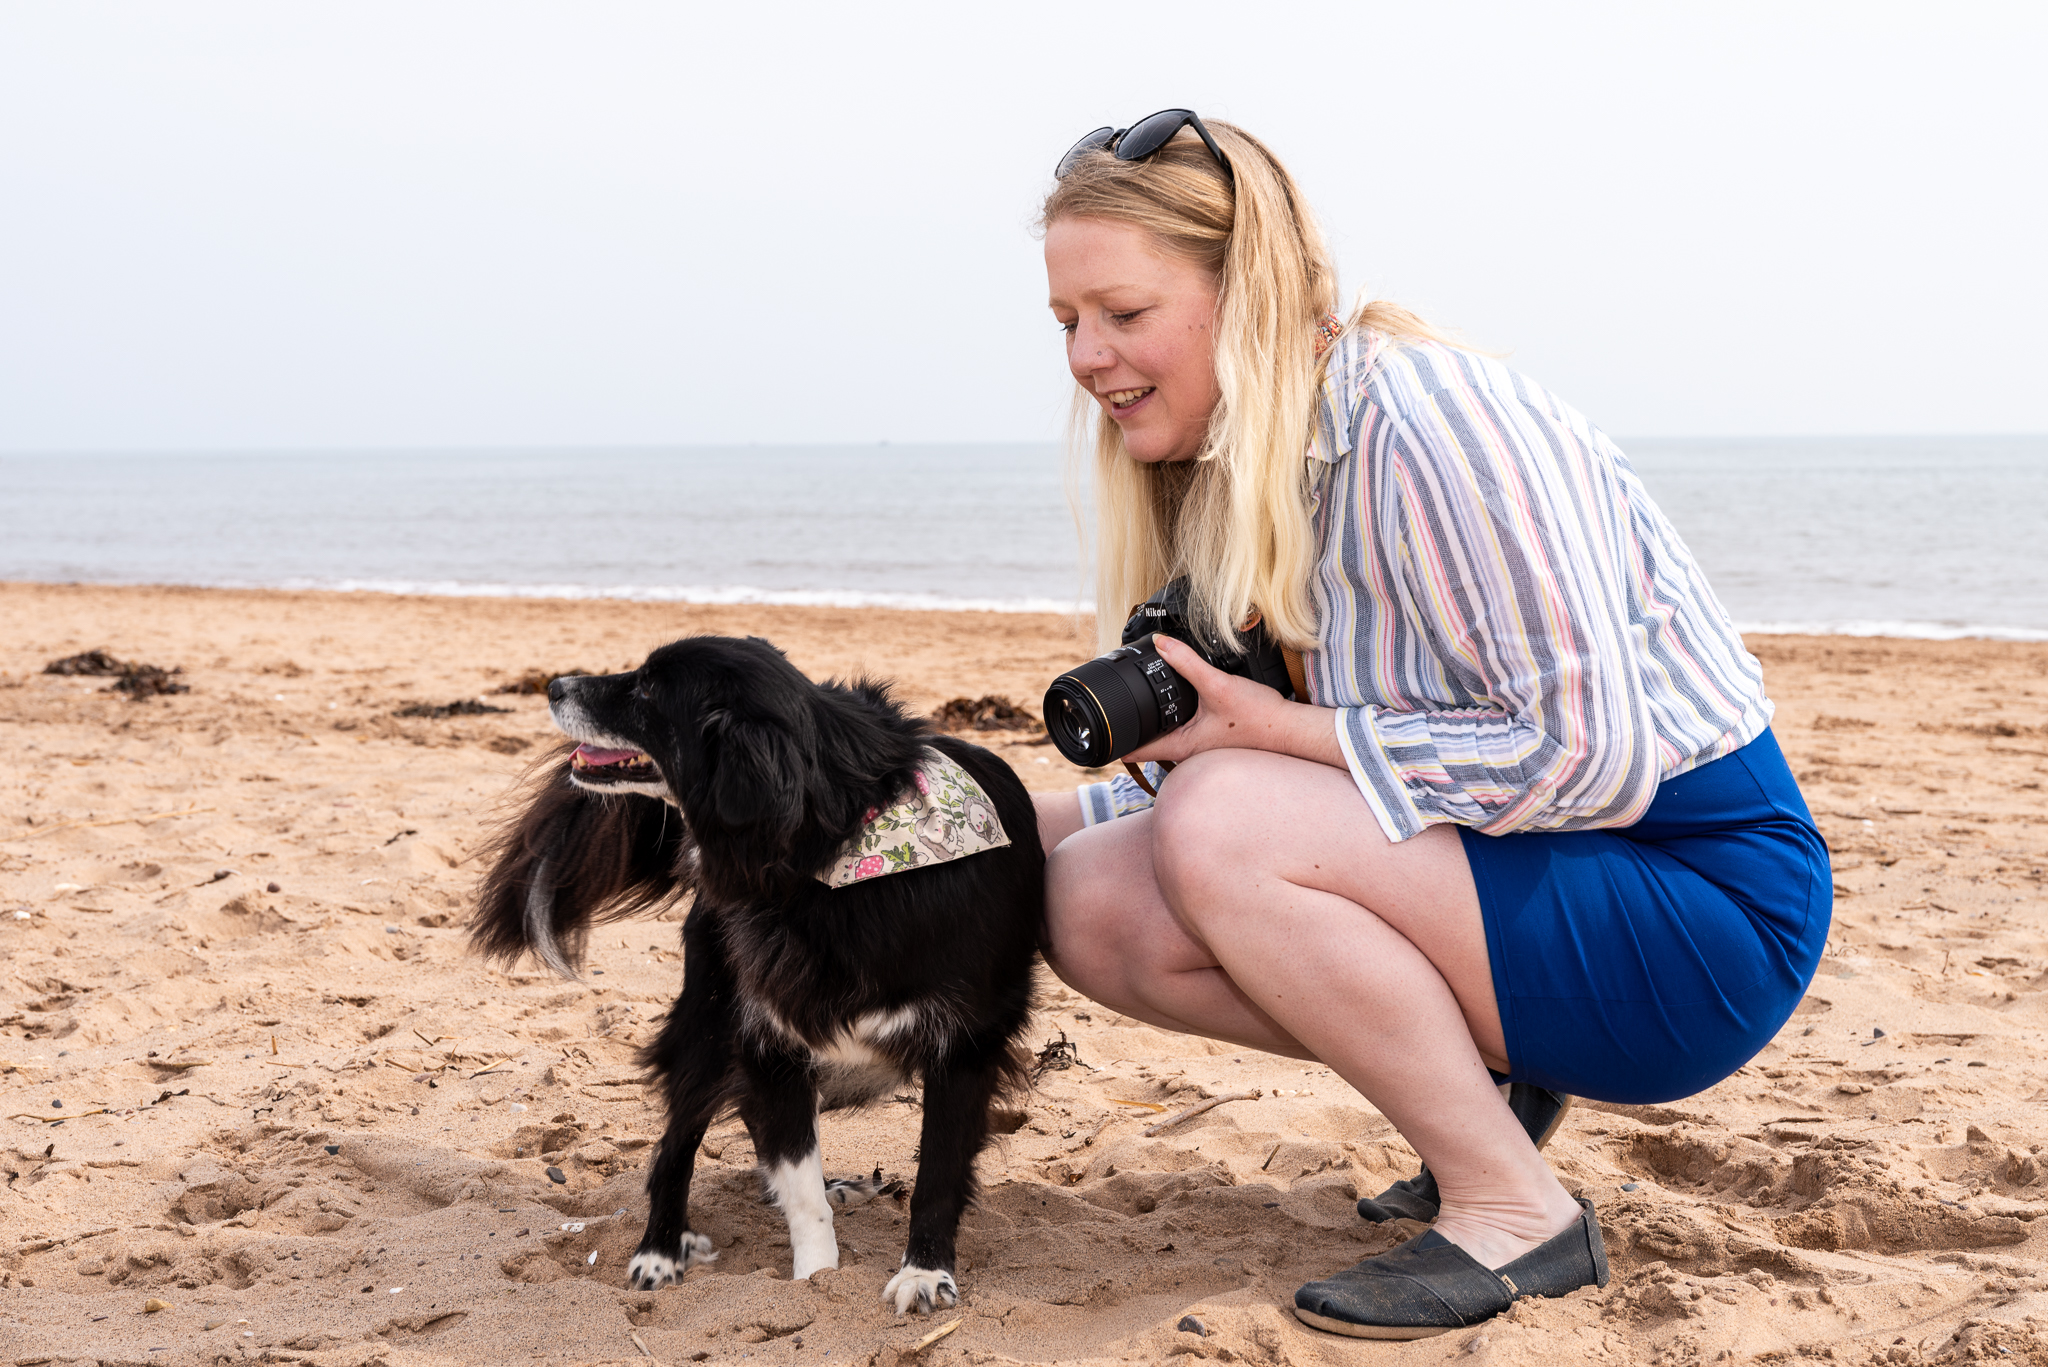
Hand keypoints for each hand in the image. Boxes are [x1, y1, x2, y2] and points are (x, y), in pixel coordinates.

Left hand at [1125, 635, 1341, 768]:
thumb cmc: (1259, 717)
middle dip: (1129, 728)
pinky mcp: (1212, 739)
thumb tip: (1161, 643)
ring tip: (1136, 703)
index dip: (1114, 742)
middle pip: (1147, 744)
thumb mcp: (1218, 686)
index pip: (1136, 752)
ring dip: (1152, 723)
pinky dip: (1172, 719)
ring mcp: (1201, 748)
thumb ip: (1187, 663)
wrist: (1289, 729)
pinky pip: (1183, 731)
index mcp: (1182, 747)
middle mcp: (1189, 753)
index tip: (1097, 732)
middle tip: (1112, 708)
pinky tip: (1175, 703)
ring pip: (1165, 737)